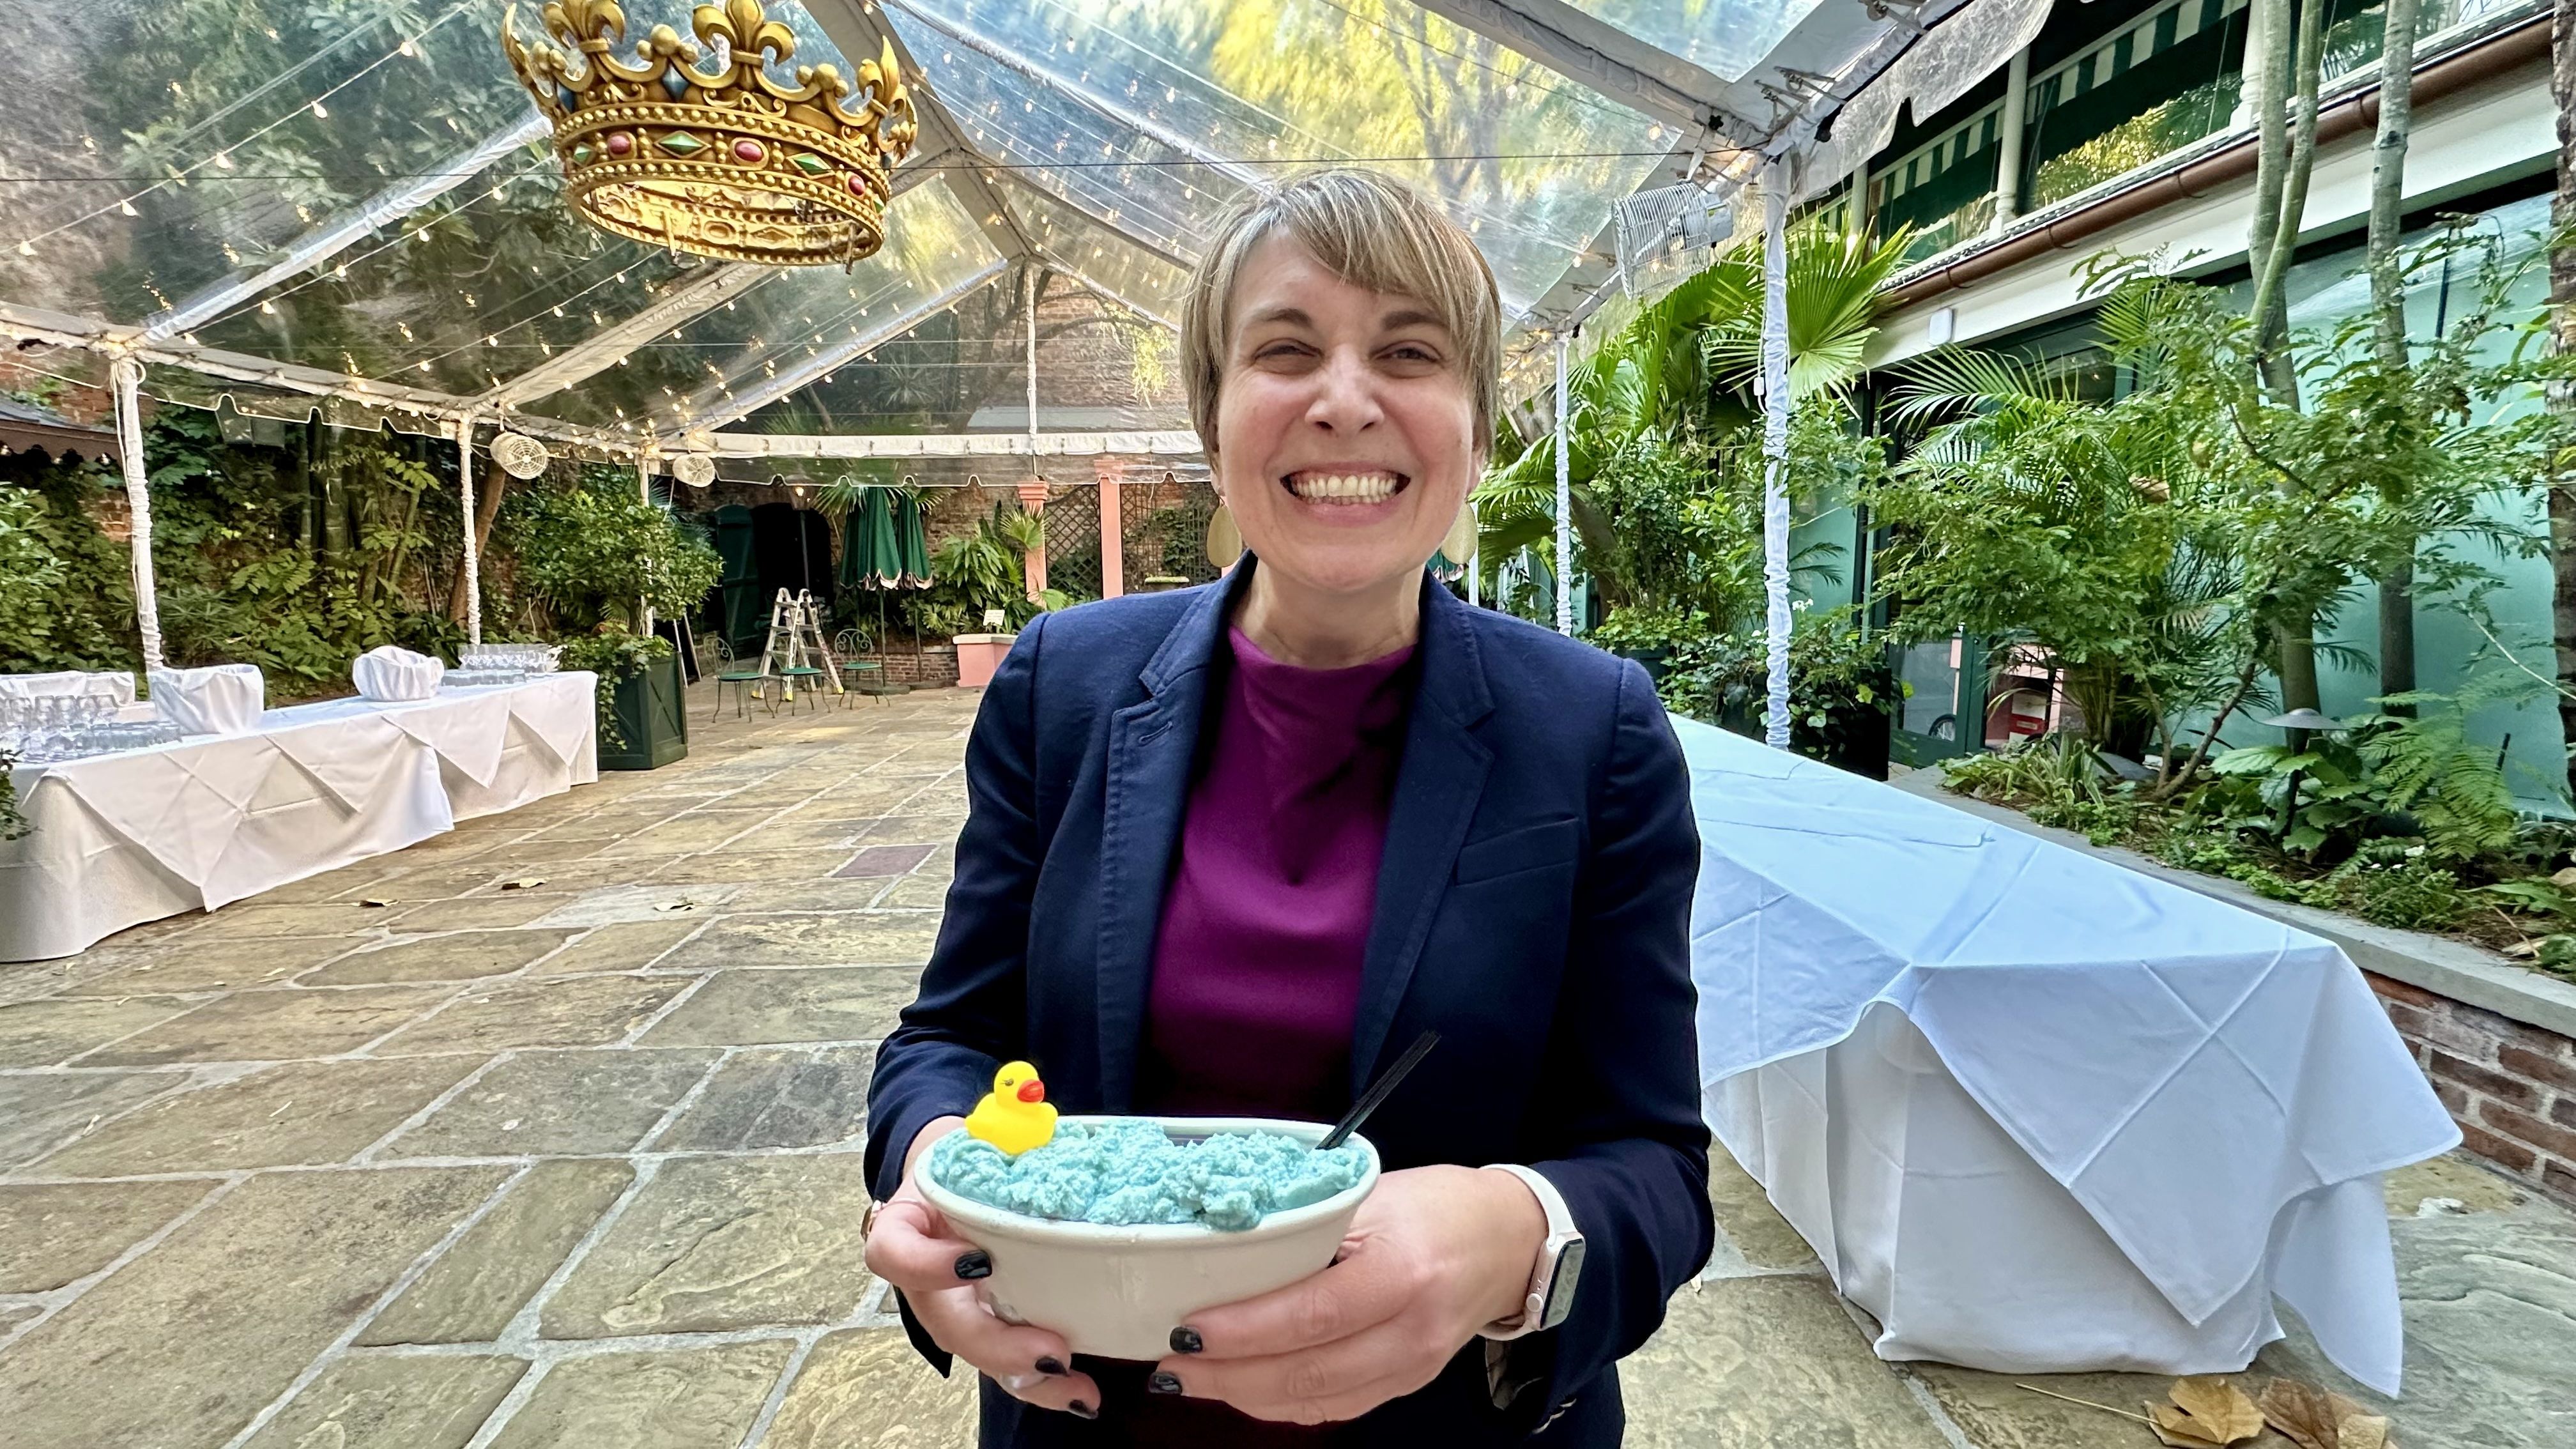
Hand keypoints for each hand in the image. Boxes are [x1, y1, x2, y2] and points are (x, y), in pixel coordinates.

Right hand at [861, 1116, 1102, 1419]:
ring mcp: (956, 1305)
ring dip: (1029, 1377)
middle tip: (1049, 1349)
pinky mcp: (992, 1320)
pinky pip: (1010, 1359)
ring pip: (979, 1354)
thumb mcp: (976, 1131)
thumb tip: (1032, 1097)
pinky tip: (1084, 1395)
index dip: (927, 1266)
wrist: (966, 1162)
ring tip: (1078, 1388)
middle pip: (944, 1323)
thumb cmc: (973, 1147)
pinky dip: (1045, 1381)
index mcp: (909, 1224)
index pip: (893, 1253)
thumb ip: (999, 1123)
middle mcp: (925, 1276)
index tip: (977, 1261)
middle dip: (996, 1344)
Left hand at [1150, 1164, 1546, 1424]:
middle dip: (1228, 1375)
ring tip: (1192, 1379)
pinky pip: (1336, 1407)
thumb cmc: (1434, 1206)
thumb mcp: (1372, 1194)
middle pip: (1308, 1372)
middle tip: (1171, 1364)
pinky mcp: (1408, 1384)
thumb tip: (1221, 1243)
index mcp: (1402, 1271)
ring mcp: (1413, 1367)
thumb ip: (1307, 1222)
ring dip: (1245, 1395)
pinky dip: (1281, 1402)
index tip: (1185, 1329)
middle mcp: (1411, 1330)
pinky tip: (1242, 1387)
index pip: (1313, 1314)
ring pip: (1316, 1400)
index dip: (1244, 1330)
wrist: (1508, 1240)